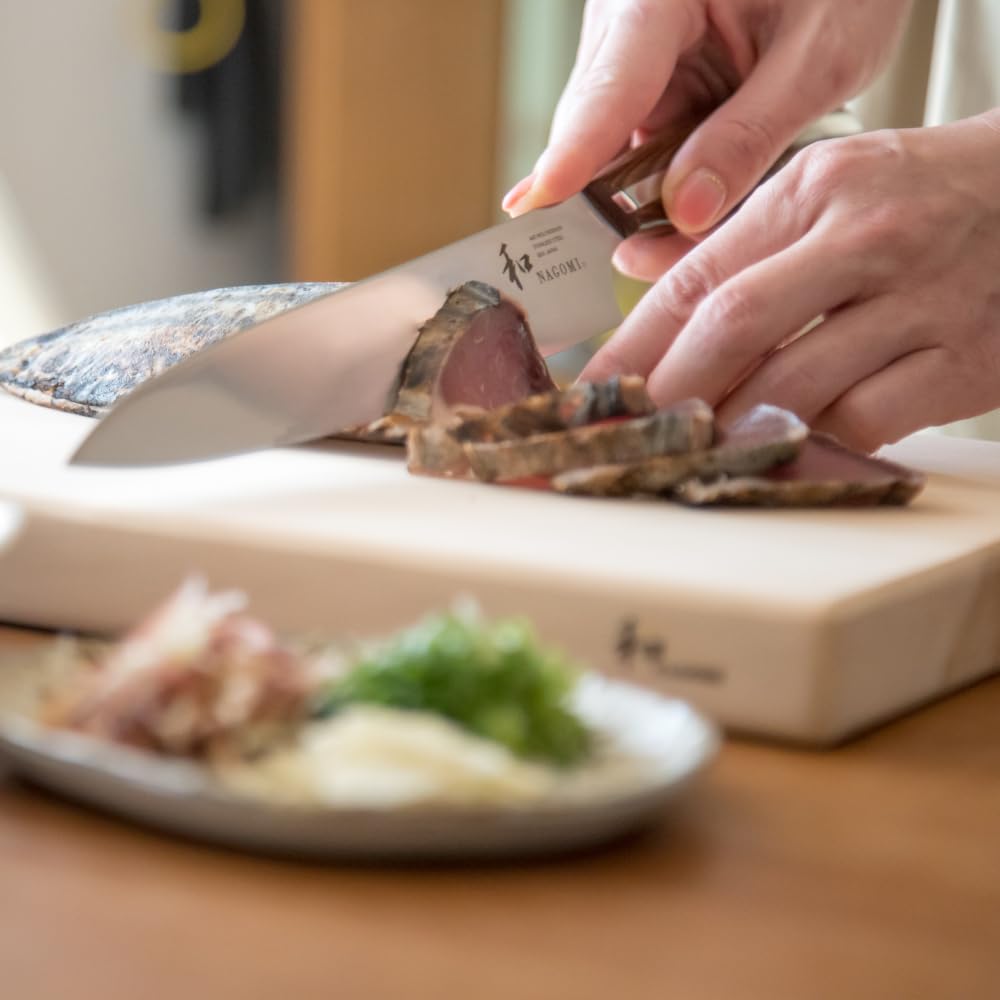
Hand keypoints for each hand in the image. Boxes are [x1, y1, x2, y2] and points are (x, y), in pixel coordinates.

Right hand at [503, 0, 910, 237]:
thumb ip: (751, 136)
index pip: (609, 85)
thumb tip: (687, 213)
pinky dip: (671, 187)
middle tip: (653, 260)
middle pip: (597, 133)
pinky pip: (642, 153)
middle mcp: (628, 24)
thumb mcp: (820, 54)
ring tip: (704, 224)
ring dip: (654, 202)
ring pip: (617, 154)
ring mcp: (631, 60)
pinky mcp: (647, 88)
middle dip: (623, 204)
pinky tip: (701, 205)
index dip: (575, 154)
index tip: (537, 205)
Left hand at [580, 114, 999, 450]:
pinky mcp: (965, 361)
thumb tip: (633, 274)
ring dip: (731, 430)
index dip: (631, 346)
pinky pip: (863, 422)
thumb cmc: (919, 199)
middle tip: (628, 435)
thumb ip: (733, 240)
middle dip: (667, 394)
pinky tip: (787, 445)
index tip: (587, 393)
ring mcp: (921, 302)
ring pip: (795, 387)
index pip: (698, 277)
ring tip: (694, 451)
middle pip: (735, 328)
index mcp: (815, 191)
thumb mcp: (826, 189)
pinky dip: (811, 443)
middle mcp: (865, 239)